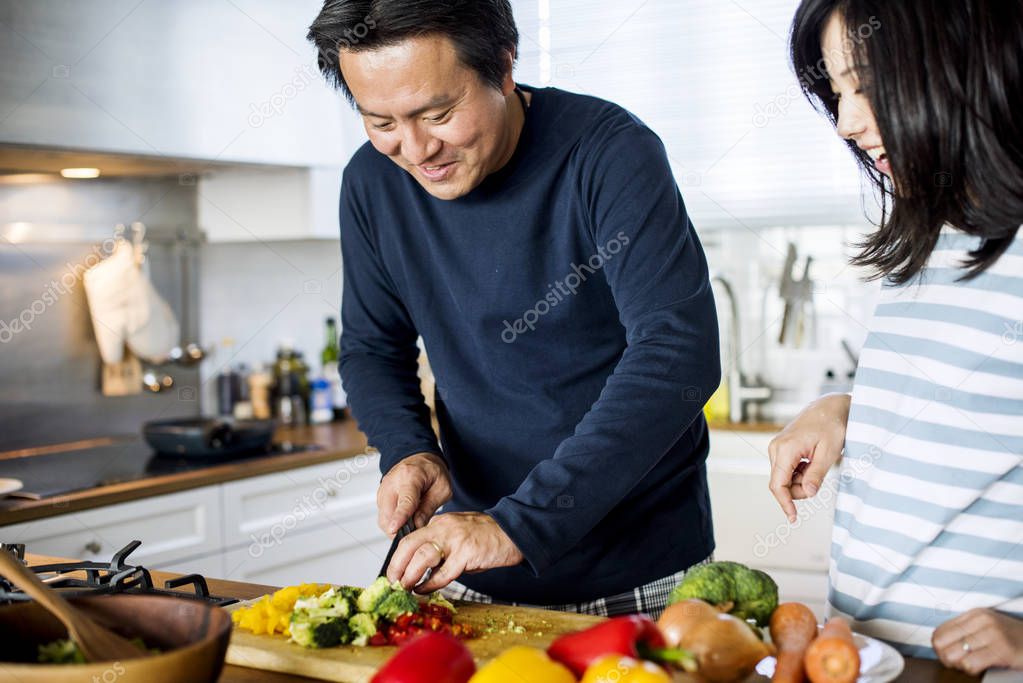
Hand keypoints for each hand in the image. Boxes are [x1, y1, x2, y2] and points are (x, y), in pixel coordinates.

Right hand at [377, 452, 451, 535]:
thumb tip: (418, 526)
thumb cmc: (432, 472)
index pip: (404, 501)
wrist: (419, 459)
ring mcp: (383, 490)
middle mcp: (392, 482)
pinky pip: (383, 517)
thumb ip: (430, 507)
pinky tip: (406, 518)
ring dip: (396, 527)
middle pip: (388, 514)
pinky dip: (393, 522)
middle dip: (399, 529)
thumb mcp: (442, 488)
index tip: (395, 529)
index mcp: (411, 476)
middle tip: (415, 532)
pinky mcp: (380, 497)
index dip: (400, 517)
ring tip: (412, 523)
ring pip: (383, 519)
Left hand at [385, 512, 524, 592]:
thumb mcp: (458, 534)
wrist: (513, 532)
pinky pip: (443, 573)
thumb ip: (441, 546)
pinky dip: (430, 584)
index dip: (397, 557)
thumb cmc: (487, 537)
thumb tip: (423, 568)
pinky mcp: (467, 553)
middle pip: (409, 545)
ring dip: (410, 575)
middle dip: (397, 566)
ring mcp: (455, 540)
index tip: (393, 572)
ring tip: (406, 587)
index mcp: (440, 523)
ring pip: (423, 557)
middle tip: (393, 582)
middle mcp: (444, 528)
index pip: (410, 538)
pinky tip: (424, 589)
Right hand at [768, 393, 850, 521]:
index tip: (793, 518)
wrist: (829, 407)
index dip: (785, 503)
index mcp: (785, 449)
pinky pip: (786, 470)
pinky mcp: (781, 448)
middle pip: (781, 483)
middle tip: (819, 481)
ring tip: (818, 466)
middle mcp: (776, 448)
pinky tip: (811, 462)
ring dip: (800, 481)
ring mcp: (776, 447)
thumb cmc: (831, 426)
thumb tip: (808, 494)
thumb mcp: (829, 453)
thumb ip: (816, 475)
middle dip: (799, 489)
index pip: (778, 484)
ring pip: (784, 478)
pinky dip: (799, 473)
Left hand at [933, 609, 1022, 674]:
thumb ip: (965, 631)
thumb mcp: (986, 627)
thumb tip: (940, 644)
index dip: (938, 648)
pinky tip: (978, 668)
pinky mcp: (1002, 650)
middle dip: (945, 658)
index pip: (939, 631)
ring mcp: (992, 635)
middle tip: (956, 663)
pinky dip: (970, 669)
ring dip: (958, 665)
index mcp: (974, 614)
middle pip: (942, 643)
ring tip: (968, 665)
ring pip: (954, 654)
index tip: (945, 655)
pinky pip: (971, 663)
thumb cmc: (1010, 638)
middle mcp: (981, 621)